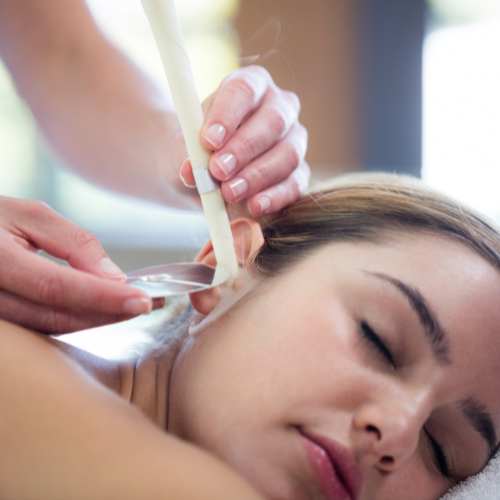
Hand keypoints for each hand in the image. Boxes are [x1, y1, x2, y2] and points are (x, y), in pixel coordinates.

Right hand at [0, 197, 151, 333]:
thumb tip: (113, 277)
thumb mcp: (28, 215)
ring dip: (93, 321)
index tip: (142, 300)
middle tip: (144, 304)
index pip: (56, 287)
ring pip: (47, 328)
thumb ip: (72, 243)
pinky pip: (38, 328)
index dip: (103, 297)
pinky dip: (72, 321)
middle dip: (105, 313)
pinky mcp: (0, 323)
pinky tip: (97, 311)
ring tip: (127, 307)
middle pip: (55, 315)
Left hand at [179, 65, 309, 216]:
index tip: (208, 141)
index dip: (227, 115)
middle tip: (218, 171)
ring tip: (229, 193)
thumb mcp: (186, 147)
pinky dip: (274, 197)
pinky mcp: (299, 172)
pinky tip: (254, 207)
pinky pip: (295, 184)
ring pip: (287, 154)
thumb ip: (189, 154)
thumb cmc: (200, 149)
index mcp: (251, 86)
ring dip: (256, 176)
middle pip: (272, 121)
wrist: (209, 171)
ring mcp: (295, 140)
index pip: (244, 90)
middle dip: (243, 149)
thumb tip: (191, 171)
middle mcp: (280, 107)